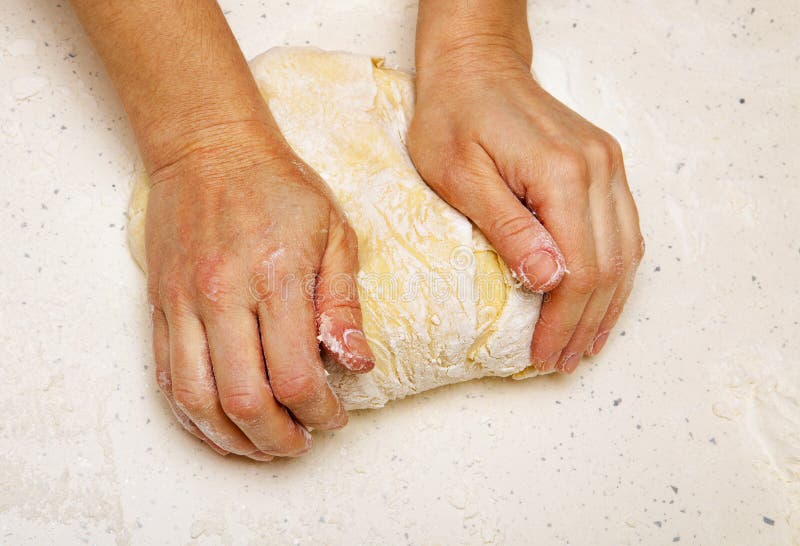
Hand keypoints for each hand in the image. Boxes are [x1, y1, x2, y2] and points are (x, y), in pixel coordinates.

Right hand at [145, 125, 373, 458]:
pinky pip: (166, 378)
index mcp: (276, 277)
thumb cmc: (279, 188)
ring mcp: (183, 303)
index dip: (320, 412)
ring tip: (262, 445)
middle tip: (301, 441)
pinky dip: (192, 415)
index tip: (334, 417)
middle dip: (278, 438)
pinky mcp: (159, 306)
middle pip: (243, 401)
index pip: (295, 375)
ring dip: (232, 438)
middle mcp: (222, 295)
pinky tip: (218, 425)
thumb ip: (343, 304)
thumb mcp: (334, 234)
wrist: (209, 149)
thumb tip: (358, 363)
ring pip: (196, 400)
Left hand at [409, 44, 643, 373]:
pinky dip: (615, 271)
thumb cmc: (454, 115)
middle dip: (586, 323)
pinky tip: (603, 298)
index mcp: (561, 173)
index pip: (578, 269)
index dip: (563, 322)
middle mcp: (598, 168)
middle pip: (607, 267)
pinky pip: (623, 228)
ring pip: (625, 251)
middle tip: (565, 361)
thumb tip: (550, 280)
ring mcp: (607, 164)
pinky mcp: (604, 163)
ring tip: (588, 344)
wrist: (476, 66)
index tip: (546, 356)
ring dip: (608, 304)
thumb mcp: (461, 176)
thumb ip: (508, 228)